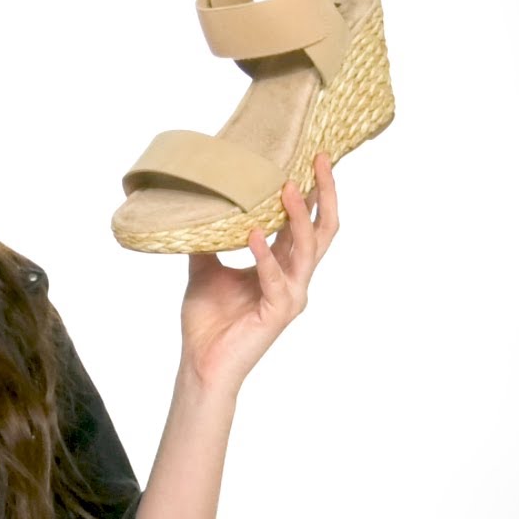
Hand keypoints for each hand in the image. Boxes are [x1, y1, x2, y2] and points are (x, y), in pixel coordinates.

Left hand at [179, 152, 339, 393]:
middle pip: (322, 230)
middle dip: (324, 193)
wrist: (201, 361)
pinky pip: (275, 279)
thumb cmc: (208, 319)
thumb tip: (195, 205)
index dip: (312, 191)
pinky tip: (251, 233)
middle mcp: (293, 278)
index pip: (305, 222)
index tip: (310, 157)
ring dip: (297, 217)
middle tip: (318, 158)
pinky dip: (264, 255)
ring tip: (287, 187)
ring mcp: (290, 296)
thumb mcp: (204, 267)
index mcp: (281, 266)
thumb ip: (208, 238)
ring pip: (307, 250)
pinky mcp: (278, 313)